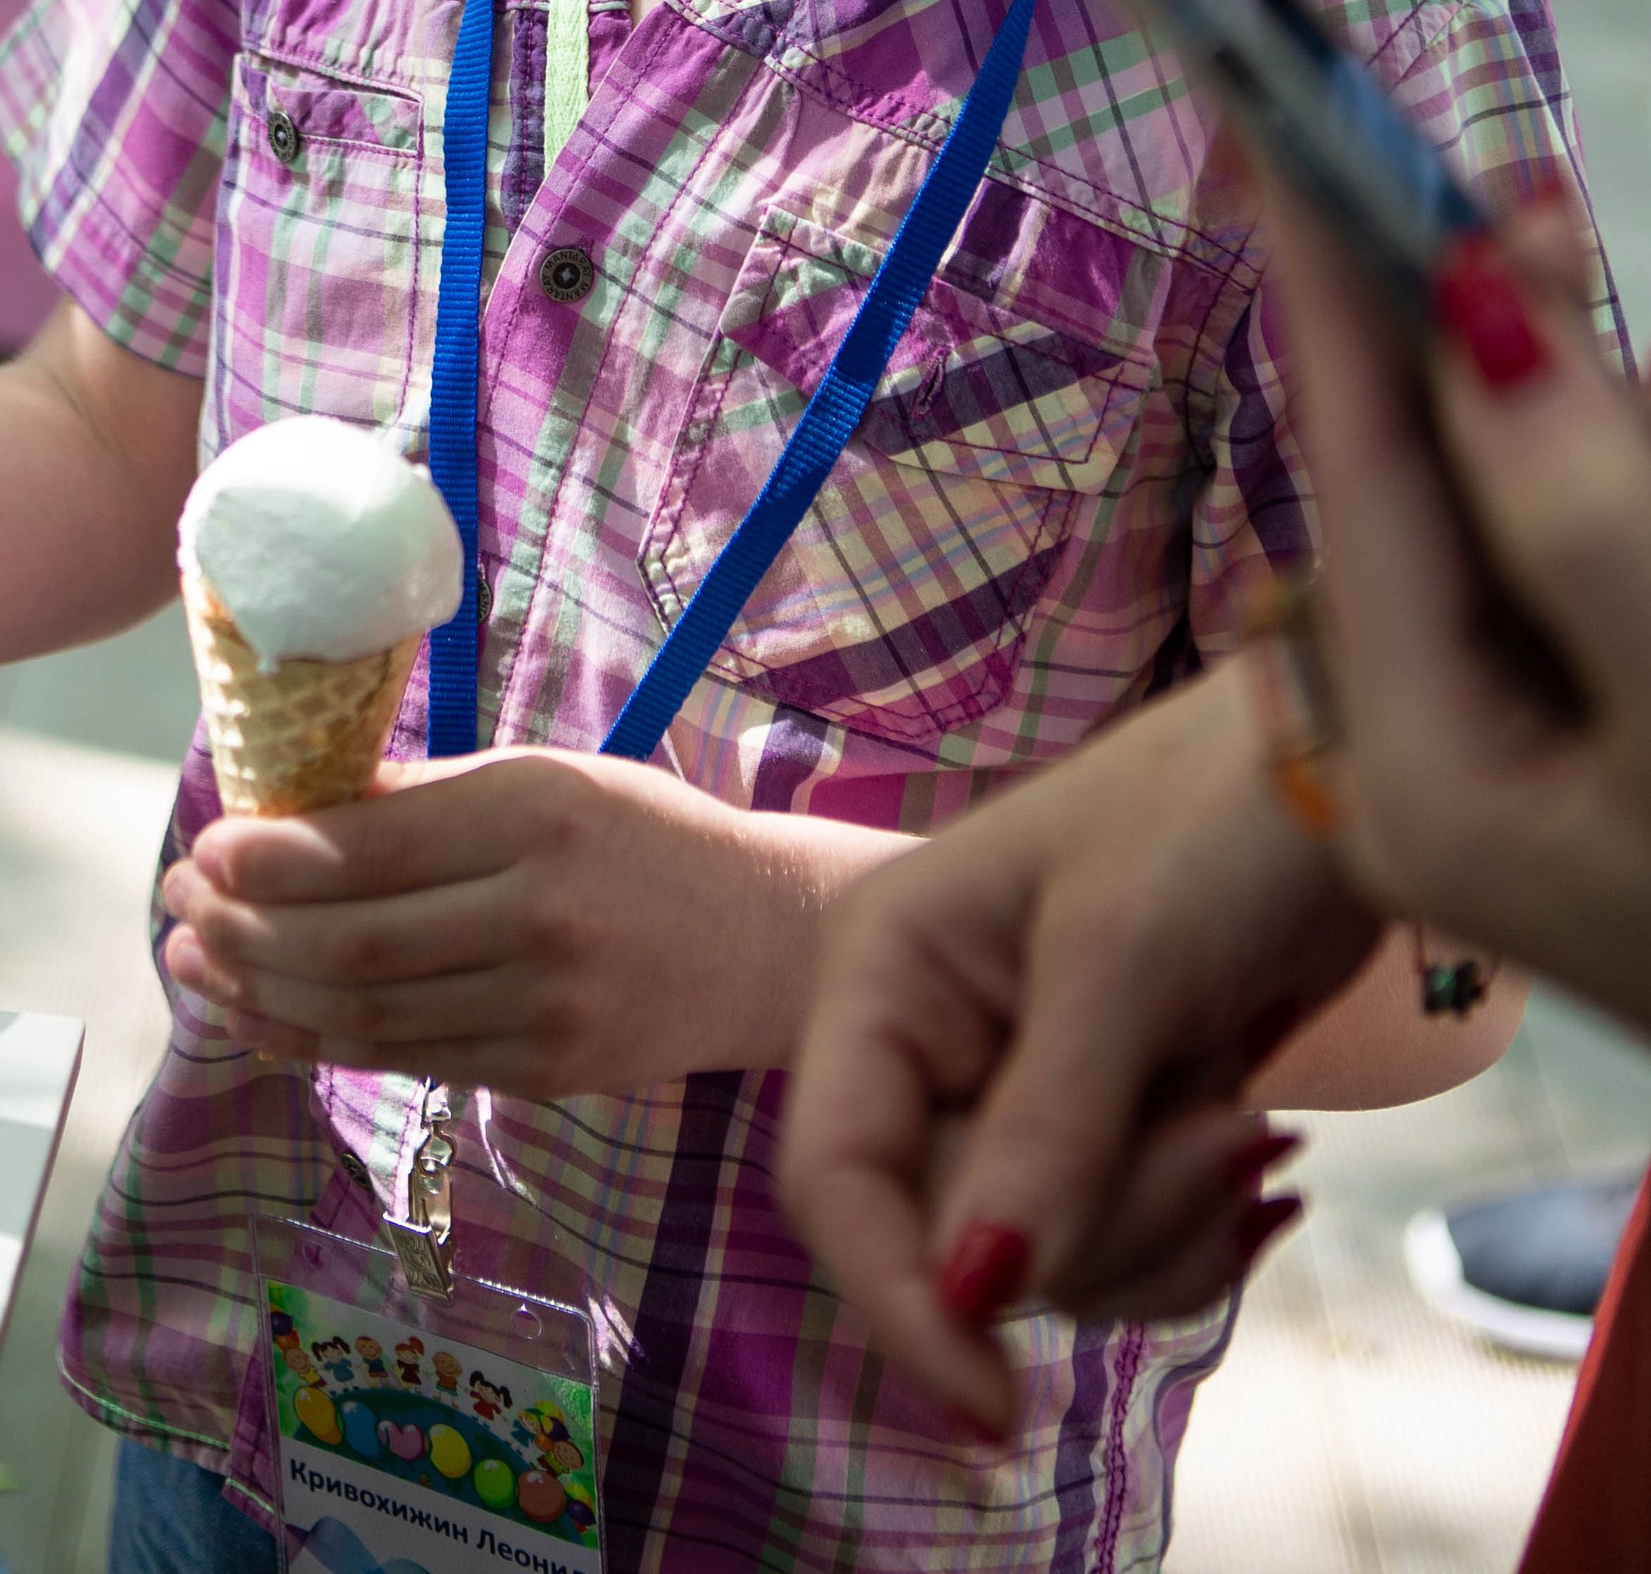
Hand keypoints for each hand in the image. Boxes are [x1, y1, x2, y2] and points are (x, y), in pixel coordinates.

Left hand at [161, 748, 899, 1099]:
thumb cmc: (646, 836)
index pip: (368, 847)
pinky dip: (321, 1045)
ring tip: (192, 966)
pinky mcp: (548, 1072)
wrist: (774, 940)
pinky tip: (262, 1021)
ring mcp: (544, 1006)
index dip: (266, 858)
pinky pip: (410, 1061)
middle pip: (352, 942)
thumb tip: (292, 810)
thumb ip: (429, 798)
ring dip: (260, 995)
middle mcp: (536, 912)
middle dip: (241, 931)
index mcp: (534, 811)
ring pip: (367, 1015)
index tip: (202, 848)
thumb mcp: (549, 778)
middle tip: (174, 907)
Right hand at [777, 664, 1375, 1441]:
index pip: (837, 1177)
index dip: (898, 1299)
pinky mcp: (1099, 1127)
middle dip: (1098, 1223)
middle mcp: (927, 1040)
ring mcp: (1013, 1090)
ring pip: (1041, 1263)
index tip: (992, 1405)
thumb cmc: (1211, 821)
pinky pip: (1113, 1255)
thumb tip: (976, 1297)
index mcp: (883, 972)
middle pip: (952, 1238)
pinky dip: (1191, 1239)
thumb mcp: (1124, 962)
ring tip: (1244, 1122)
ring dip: (1160, 1229)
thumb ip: (1044, 1132)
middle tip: (1220, 1130)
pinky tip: (1257, 1160)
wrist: (1342, 775)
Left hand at [1266, 183, 1650, 1030]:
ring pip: (1513, 511)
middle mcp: (1435, 775)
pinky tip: (1611, 410)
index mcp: (1428, 775)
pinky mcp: (1594, 753)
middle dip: (1471, 328)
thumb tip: (1476, 294)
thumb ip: (1587, 514)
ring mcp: (1514, 774)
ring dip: (1561, 406)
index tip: (1276, 104)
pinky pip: (1573, 570)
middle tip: (1498, 188)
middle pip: (1432, 479)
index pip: (1359, 462)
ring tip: (1545, 266)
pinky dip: (1600, 480)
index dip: (1330, 269)